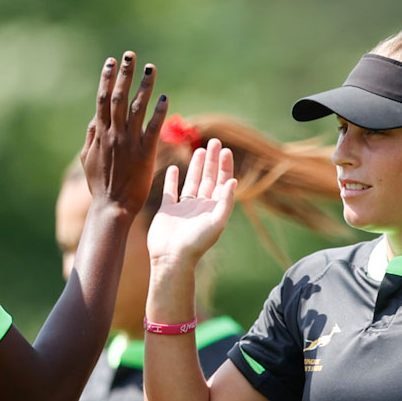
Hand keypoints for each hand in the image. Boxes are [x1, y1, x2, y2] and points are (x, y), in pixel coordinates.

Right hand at [80, 53, 166, 219]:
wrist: (112, 207)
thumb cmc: (100, 185)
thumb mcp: (87, 159)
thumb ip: (91, 137)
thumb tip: (94, 119)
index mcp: (99, 133)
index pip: (102, 99)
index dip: (107, 79)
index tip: (111, 62)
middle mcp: (113, 133)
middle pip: (119, 97)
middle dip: (124, 74)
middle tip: (130, 55)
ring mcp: (129, 142)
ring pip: (136, 108)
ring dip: (144, 86)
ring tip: (150, 68)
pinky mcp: (145, 153)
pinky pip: (153, 128)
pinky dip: (159, 112)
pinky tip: (165, 97)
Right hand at [147, 138, 237, 266]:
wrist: (172, 258)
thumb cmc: (196, 243)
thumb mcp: (216, 222)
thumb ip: (225, 201)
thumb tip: (233, 181)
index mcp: (214, 209)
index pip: (222, 183)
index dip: (224, 167)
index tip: (225, 150)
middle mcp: (200, 206)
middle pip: (208, 178)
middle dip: (212, 161)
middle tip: (214, 142)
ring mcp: (184, 208)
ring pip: (192, 182)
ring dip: (196, 166)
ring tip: (199, 150)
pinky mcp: (167, 210)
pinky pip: (170, 191)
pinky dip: (172, 179)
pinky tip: (174, 168)